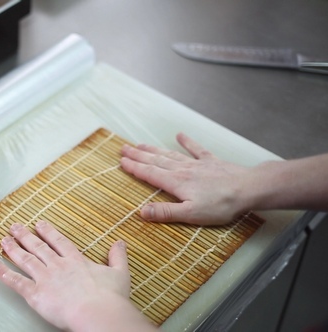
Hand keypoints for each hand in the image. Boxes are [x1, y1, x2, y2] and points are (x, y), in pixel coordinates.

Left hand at [0, 221, 156, 330]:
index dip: (48, 232)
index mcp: (76, 261)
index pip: (59, 242)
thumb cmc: (110, 297)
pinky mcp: (36, 294)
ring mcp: (45, 278)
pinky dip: (4, 273)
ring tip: (3, 240)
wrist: (97, 312)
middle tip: (14, 226)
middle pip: (38, 247)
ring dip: (13, 249)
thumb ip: (118, 257)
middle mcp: (58, 266)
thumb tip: (120, 242)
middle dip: (25, 236)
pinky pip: (16, 282)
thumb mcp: (119, 273)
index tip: (39, 224)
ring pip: (25, 260)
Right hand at [120, 133, 252, 225]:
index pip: (149, 173)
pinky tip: (180, 135)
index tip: (121, 162)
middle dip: (138, 155)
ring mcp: (196, 164)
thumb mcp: (191, 214)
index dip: (134, 168)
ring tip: (140, 144)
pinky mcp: (211, 162)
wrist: (248, 188)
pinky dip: (187, 142)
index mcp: (176, 182)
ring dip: (153, 149)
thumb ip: (166, 212)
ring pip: (169, 154)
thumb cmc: (221, 204)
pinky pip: (196, 149)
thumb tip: (142, 212)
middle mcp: (182, 170)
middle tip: (123, 148)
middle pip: (155, 160)